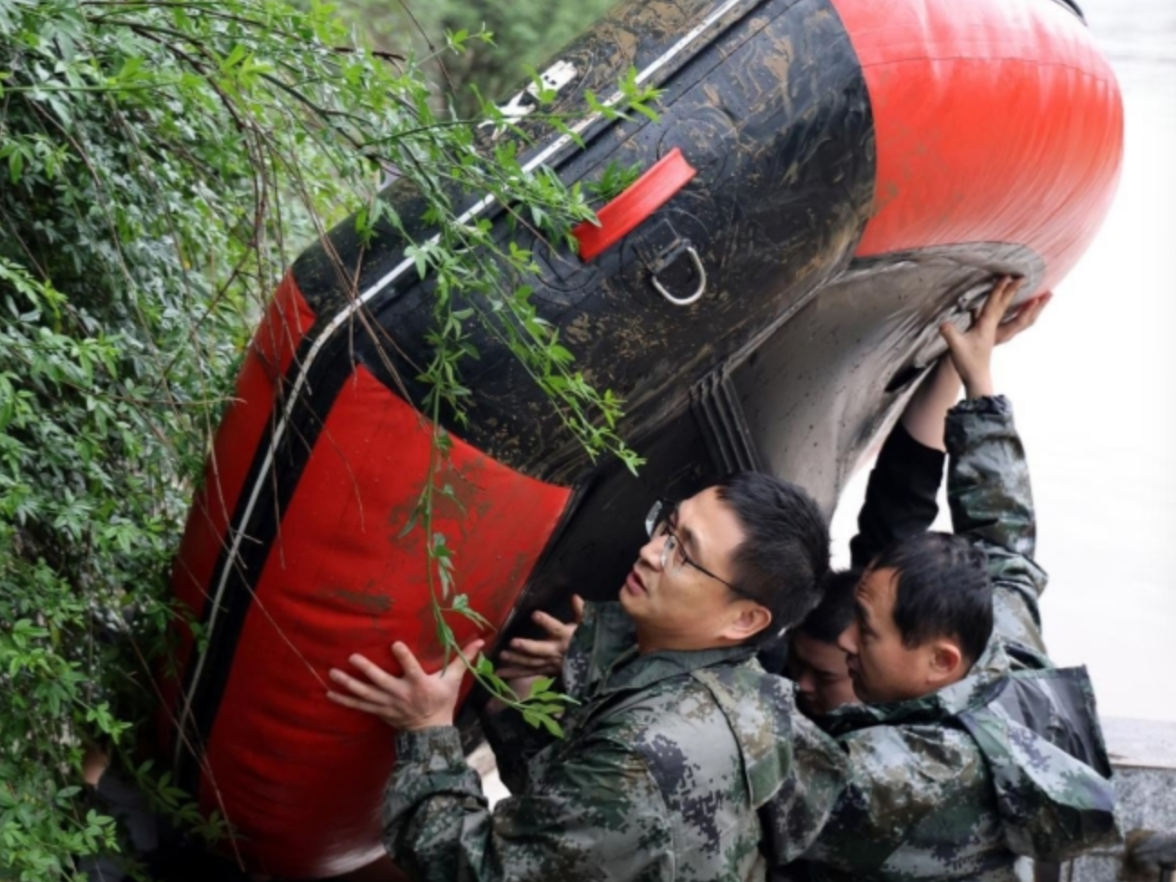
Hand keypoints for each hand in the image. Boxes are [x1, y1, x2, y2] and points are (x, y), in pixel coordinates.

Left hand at [327, 639, 482, 730]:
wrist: (430, 732)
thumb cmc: (441, 702)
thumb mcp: (453, 681)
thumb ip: (463, 659)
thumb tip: (481, 640)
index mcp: (419, 684)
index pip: (411, 669)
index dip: (403, 657)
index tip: (395, 643)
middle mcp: (400, 694)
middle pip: (381, 681)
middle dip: (367, 670)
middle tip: (352, 657)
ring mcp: (387, 704)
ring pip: (365, 693)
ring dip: (348, 684)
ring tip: (332, 673)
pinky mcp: (379, 711)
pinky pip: (358, 706)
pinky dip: (344, 700)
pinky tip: (329, 692)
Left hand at [494, 595, 583, 681]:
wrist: (591, 665)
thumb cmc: (586, 640)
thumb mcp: (586, 625)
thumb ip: (580, 611)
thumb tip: (575, 596)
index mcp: (566, 637)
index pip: (555, 628)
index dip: (546, 622)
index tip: (535, 614)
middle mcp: (556, 651)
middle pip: (539, 650)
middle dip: (526, 647)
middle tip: (512, 642)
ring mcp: (549, 663)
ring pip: (531, 662)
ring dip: (516, 660)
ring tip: (501, 655)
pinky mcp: (544, 671)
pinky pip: (528, 673)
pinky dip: (514, 673)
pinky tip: (499, 672)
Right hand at [940, 276, 1046, 398]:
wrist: (976, 376)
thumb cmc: (967, 362)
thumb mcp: (956, 347)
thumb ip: (950, 334)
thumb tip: (943, 324)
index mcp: (986, 326)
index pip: (994, 304)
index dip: (999, 290)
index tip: (1006, 276)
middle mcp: (993, 327)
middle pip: (1005, 305)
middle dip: (1013, 291)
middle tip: (1023, 278)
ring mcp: (994, 331)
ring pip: (1010, 313)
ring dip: (1023, 304)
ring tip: (1036, 296)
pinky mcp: (991, 335)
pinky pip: (1005, 318)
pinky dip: (1011, 312)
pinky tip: (1008, 308)